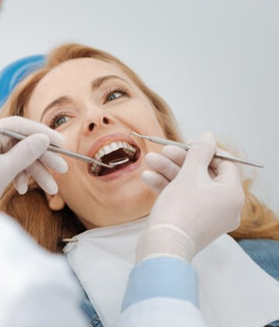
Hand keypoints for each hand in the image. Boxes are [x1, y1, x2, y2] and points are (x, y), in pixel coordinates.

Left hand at [0, 116, 67, 208]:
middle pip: (22, 142)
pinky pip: (10, 167)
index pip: (19, 125)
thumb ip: (24, 154)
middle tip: (62, 169)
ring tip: (51, 190)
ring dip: (35, 172)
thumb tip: (43, 138)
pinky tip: (21, 190)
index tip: (62, 143)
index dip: (42, 133)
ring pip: (19, 157)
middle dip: (42, 158)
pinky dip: (20, 177)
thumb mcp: (1, 172)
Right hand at [136, 132, 244, 262]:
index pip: (225, 164)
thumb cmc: (180, 209)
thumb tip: (208, 136)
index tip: (187, 145)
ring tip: (150, 161)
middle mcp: (225, 207)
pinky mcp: (191, 224)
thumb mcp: (189, 174)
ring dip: (169, 172)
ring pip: (190, 187)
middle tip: (163, 151)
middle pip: (204, 174)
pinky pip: (183, 200)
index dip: (206, 151)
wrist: (164, 245)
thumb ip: (199, 152)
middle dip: (179, 160)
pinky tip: (148, 177)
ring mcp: (208, 217)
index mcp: (232, 195)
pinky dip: (168, 188)